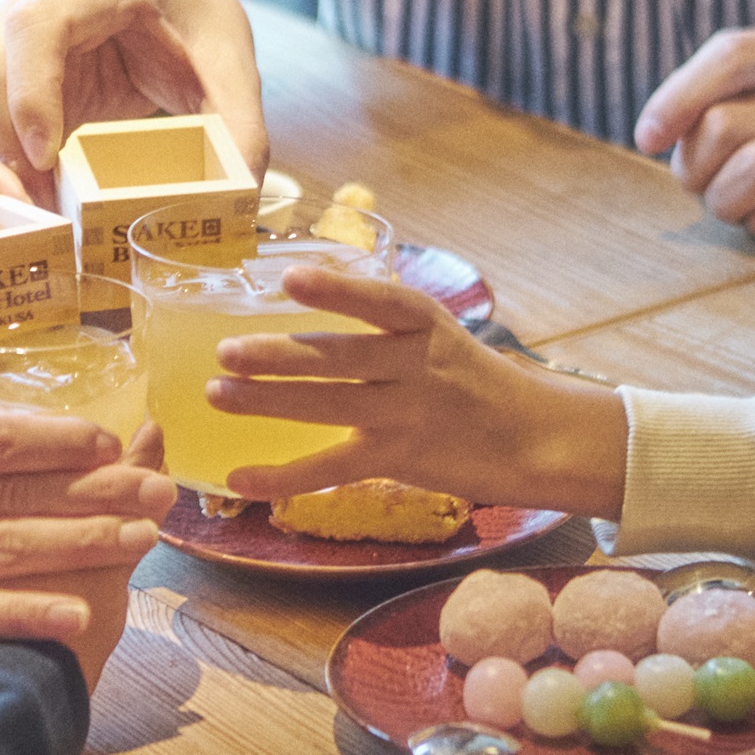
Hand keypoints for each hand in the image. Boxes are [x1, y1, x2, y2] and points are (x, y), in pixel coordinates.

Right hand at [0, 0, 266, 202]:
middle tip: (45, 204)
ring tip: (46, 205)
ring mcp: (17, 11)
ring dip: (3, 149)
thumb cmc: (199, 24)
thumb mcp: (232, 68)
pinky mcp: (10, 53)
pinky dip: (9, 149)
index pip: (36, 24)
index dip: (30, 92)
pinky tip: (43, 187)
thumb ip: (240, 127)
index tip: (47, 156)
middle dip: (8, 136)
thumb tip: (240, 189)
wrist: (179, 5)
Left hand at [203, 269, 627, 518]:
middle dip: (278, 355)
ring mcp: (406, 415)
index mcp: (426, 325)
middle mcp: (416, 367)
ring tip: (218, 394)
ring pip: (327, 408)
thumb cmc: (475, 380)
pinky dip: (283, 476)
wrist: (536, 438)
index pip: (379, 301)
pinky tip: (240, 478)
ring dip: (267, 402)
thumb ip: (384, 322)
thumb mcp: (440, 335)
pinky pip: (330, 469)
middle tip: (226, 349)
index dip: (335, 290)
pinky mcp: (397, 460)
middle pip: (339, 358)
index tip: (291, 277)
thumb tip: (313, 293)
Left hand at [633, 28, 754, 247]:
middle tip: (705, 181)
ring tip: (736, 202)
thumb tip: (651, 133)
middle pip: (726, 123)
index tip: (647, 140)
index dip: (676, 99)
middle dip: (697, 165)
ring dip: (725, 199)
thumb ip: (702, 101)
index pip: (731, 56)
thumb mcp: (747, 102)